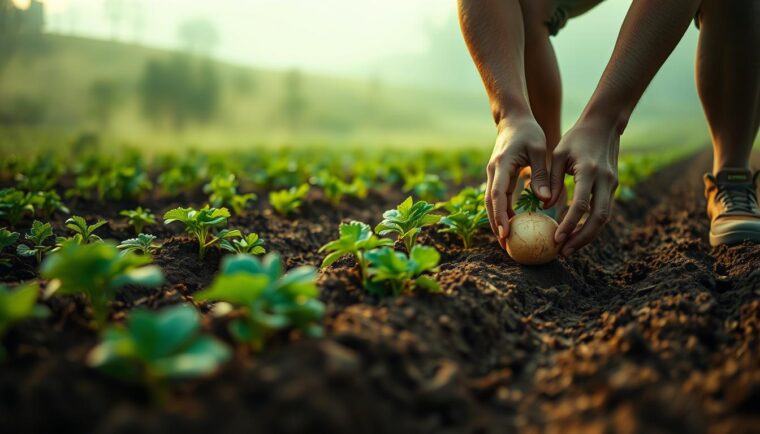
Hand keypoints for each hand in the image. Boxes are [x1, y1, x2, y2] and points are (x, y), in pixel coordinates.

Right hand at [486, 116, 551, 248]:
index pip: (498, 194)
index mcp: (502, 165)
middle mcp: (493, 171)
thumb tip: (545, 200)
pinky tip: (512, 225)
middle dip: (495, 225)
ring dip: (497, 221)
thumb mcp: (539, 150)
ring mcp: (493, 174)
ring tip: (507, 241)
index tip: (505, 232)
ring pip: (491, 202)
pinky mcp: (497, 176)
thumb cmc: (529, 132)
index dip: (500, 215)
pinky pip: (498, 198)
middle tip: (505, 245)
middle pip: (490, 203)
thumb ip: (540, 175)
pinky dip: (502, 212)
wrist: (513, 119)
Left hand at [546, 119, 619, 255]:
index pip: (581, 205)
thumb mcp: (558, 155)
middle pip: (599, 218)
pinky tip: (575, 234)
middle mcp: (605, 180)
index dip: (570, 224)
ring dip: (588, 235)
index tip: (556, 239)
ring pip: (604, 218)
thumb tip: (546, 207)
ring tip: (568, 248)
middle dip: (582, 238)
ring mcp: (612, 184)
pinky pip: (603, 211)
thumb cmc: (575, 138)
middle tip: (563, 251)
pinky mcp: (613, 186)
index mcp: (589, 171)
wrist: (603, 124)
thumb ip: (551, 180)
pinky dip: (591, 225)